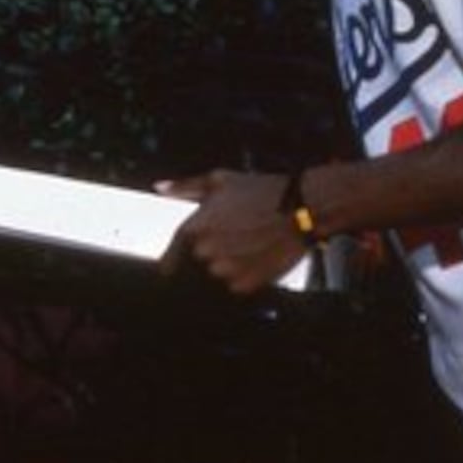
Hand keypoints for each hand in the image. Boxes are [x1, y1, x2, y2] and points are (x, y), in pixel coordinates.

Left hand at [156, 169, 307, 293]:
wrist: (301, 209)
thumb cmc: (261, 191)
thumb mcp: (219, 180)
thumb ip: (185, 186)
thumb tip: (161, 187)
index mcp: (197, 227)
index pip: (174, 249)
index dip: (170, 259)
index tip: (167, 269)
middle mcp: (207, 251)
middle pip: (201, 256)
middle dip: (213, 246)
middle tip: (236, 232)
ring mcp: (227, 269)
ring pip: (219, 269)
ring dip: (229, 260)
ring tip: (250, 241)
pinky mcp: (247, 283)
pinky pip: (237, 282)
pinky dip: (245, 272)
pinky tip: (258, 254)